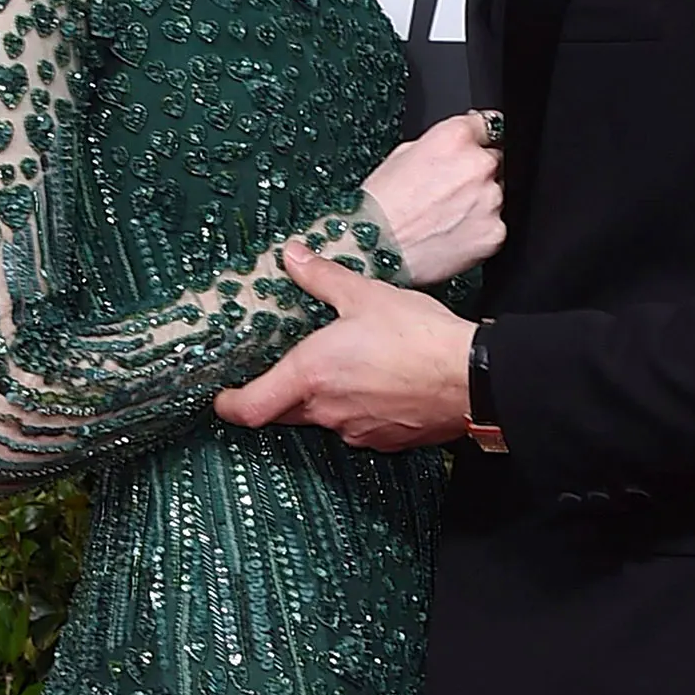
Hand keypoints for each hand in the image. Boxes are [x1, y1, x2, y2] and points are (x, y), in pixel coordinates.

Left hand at [215, 244, 473, 451]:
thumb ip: (322, 277)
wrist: (472, 378)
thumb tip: (292, 255)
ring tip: (344, 367)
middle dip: (277, 396)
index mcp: (311, 375)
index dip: (230, 405)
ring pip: (324, 419)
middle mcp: (327, 410)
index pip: (250, 407)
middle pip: (283, 414)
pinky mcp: (386, 440)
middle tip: (282, 371)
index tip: (222, 397)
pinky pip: (358, 426)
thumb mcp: (365, 294)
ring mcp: (357, 430)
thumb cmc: (418, 337)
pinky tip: (379, 383)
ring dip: (324, 398)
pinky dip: (358, 407)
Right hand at [362, 110, 503, 286]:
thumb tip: (462, 144)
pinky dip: (479, 230)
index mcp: (455, 137)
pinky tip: (452, 234)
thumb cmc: (380, 203)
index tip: (480, 146)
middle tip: (450, 192)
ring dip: (480, 202)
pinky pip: (496, 225)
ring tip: (446, 217)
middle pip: (496, 161)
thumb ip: (442, 143)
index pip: (489, 125)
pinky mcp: (494, 232)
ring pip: (498, 195)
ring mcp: (490, 200)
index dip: (481, 138)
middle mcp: (478, 164)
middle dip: (478, 173)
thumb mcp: (403, 153)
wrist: (373, 248)